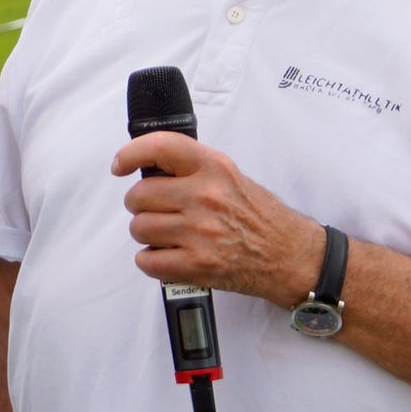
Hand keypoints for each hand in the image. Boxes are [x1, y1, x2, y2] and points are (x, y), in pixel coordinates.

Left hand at [111, 132, 320, 306]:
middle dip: (142, 205)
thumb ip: (190, 168)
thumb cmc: (258, 216)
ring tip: (169, 235)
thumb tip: (144, 167)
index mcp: (214, 168)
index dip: (130, 154)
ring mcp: (201, 232)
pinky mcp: (198, 265)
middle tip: (160, 211)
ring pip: (139, 228)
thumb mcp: (229, 176)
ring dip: (147, 234)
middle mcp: (206, 196)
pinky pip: (147, 260)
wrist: (290, 256)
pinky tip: (169, 255)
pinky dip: (152, 260)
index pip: (159, 147)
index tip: (120, 166)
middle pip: (138, 196)